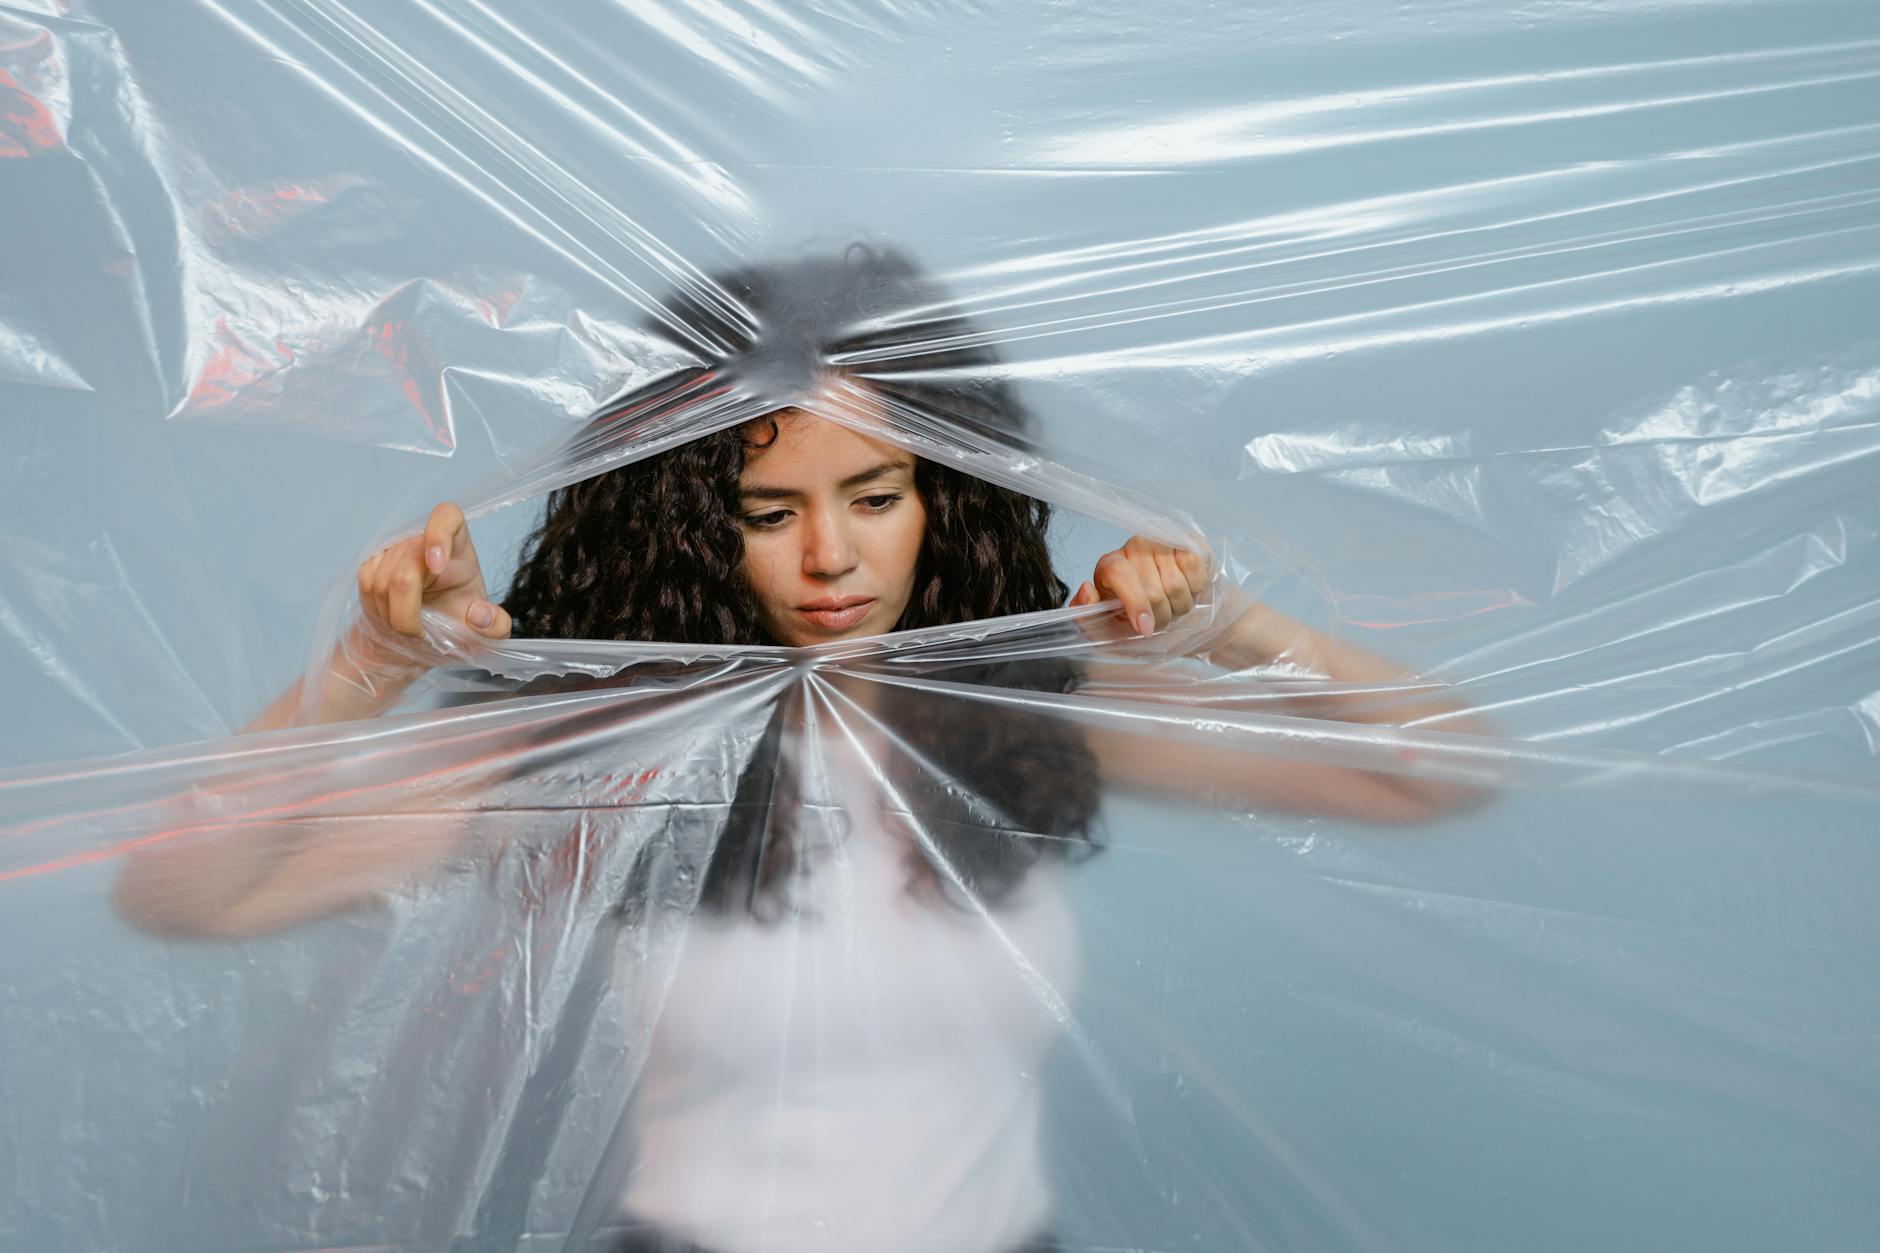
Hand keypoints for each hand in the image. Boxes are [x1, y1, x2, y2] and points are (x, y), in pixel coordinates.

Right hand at [355, 502, 510, 664]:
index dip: (438, 534)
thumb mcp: (487, 631)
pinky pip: (366, 585)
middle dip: (406, 612)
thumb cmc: (461, 621)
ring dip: (392, 616)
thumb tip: (478, 615)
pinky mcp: (372, 563)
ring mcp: (393, 550)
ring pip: (381, 582)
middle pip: (405, 569)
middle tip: (419, 635)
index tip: (436, 565)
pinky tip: (392, 619)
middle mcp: (423, 541)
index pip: (447, 517)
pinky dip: (378, 611)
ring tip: (410, 629)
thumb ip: (496, 626)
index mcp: (458, 547)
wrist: (427, 631)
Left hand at [1070, 535, 1208, 634]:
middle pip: (1152, 590)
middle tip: (1159, 622)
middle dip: (1160, 616)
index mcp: (1109, 565)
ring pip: (1176, 584)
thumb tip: (1086, 589)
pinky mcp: (1188, 541)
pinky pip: (1195, 567)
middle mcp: (1134, 546)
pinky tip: (1187, 591)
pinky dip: (1196, 589)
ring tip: (1173, 607)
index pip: (1120, 574)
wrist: (1171, 615)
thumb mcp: (1103, 626)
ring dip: (1179, 607)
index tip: (1144, 628)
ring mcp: (1162, 541)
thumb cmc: (1133, 619)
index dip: (1135, 604)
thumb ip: (1085, 613)